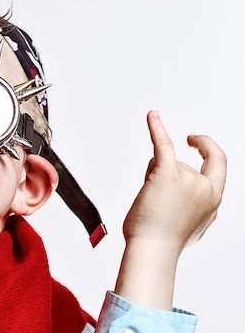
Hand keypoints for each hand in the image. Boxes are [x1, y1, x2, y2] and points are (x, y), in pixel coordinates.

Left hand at [113, 110, 225, 309]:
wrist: (152, 249)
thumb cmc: (165, 241)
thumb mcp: (191, 223)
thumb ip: (195, 204)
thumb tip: (187, 196)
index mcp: (214, 199)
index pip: (217, 164)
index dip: (207, 148)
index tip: (195, 141)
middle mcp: (205, 187)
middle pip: (180, 164)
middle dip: (163, 175)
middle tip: (153, 197)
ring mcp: (188, 179)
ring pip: (162, 163)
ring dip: (151, 176)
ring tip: (148, 202)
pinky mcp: (166, 174)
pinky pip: (162, 144)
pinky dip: (156, 127)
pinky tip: (152, 115)